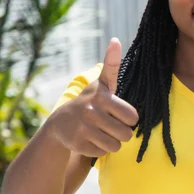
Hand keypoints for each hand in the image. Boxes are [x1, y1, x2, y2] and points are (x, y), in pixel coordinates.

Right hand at [49, 38, 138, 156]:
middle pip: (126, 134)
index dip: (130, 118)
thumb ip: (112, 64)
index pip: (132, 117)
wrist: (61, 123)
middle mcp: (92, 112)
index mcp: (102, 97)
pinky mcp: (78, 145)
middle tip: (111, 126)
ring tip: (102, 133)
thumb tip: (115, 40)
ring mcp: (83, 129)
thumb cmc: (91, 101)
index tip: (122, 114)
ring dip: (112, 143)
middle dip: (122, 133)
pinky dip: (99, 149)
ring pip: (115, 146)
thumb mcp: (102, 83)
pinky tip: (90, 139)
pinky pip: (102, 153)